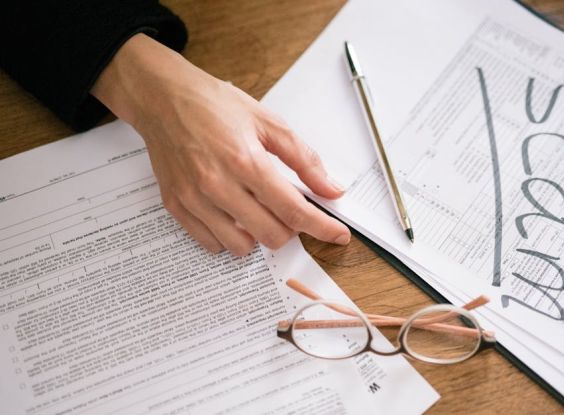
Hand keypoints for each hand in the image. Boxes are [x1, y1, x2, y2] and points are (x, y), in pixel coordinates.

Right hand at [91, 33, 350, 255]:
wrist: (162, 98)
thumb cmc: (214, 105)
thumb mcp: (268, 123)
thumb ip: (304, 159)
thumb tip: (331, 189)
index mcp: (246, 161)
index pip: (294, 210)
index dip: (322, 227)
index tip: (339, 235)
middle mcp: (218, 185)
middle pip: (271, 235)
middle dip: (291, 229)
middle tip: (290, 211)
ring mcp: (194, 199)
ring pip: (241, 247)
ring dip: (258, 236)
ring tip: (258, 211)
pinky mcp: (176, 206)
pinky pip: (211, 243)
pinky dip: (229, 236)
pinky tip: (233, 214)